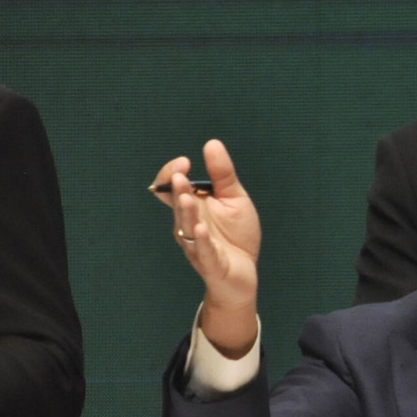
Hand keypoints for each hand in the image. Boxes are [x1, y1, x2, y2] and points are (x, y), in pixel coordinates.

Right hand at [151, 139, 259, 356]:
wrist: (244, 273)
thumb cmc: (236, 236)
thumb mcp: (234, 199)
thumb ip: (223, 174)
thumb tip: (211, 143)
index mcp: (193, 207)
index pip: (172, 188)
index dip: (173, 174)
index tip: (185, 162)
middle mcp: (189, 225)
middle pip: (178, 205)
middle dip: (177, 190)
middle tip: (180, 174)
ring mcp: (197, 245)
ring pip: (186, 227)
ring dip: (186, 212)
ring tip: (187, 197)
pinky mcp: (211, 263)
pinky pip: (203, 251)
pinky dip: (201, 241)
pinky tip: (201, 229)